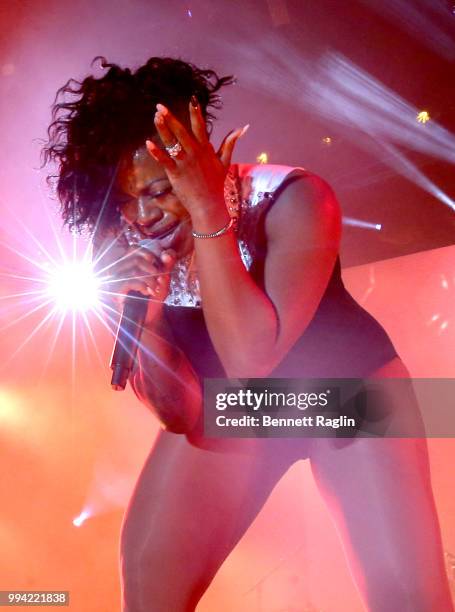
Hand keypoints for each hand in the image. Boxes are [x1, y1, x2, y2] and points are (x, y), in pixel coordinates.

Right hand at [93, 236, 175, 324]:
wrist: (149, 316)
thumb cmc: (154, 295)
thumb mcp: (163, 277)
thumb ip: (167, 264)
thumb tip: (168, 253)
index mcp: (126, 262)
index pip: (134, 248)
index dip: (149, 255)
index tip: (159, 267)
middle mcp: (117, 269)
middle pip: (136, 259)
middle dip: (153, 270)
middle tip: (158, 281)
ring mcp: (113, 280)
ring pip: (134, 270)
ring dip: (150, 280)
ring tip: (154, 289)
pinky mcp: (114, 291)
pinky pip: (129, 281)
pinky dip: (143, 286)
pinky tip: (146, 292)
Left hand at [145, 98, 248, 216]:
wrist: (210, 205)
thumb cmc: (217, 185)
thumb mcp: (225, 162)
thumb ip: (231, 143)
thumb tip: (244, 128)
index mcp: (205, 149)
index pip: (200, 127)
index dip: (196, 113)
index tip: (192, 99)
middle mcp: (195, 154)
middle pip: (181, 132)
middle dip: (171, 118)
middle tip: (160, 106)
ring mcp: (185, 163)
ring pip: (172, 143)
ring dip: (163, 129)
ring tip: (155, 117)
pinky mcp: (176, 174)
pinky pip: (165, 161)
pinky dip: (156, 153)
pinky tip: (148, 143)